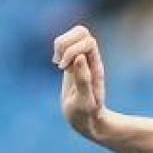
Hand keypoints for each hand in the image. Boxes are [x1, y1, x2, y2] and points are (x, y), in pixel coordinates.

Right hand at [53, 25, 109, 142]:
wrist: (86, 120)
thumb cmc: (87, 114)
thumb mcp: (84, 102)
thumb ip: (83, 80)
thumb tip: (79, 57)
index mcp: (95, 66)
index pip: (88, 41)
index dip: (73, 50)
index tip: (64, 69)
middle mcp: (90, 59)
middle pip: (81, 31)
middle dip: (65, 42)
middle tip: (59, 62)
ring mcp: (81, 60)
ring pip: (73, 34)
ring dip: (60, 44)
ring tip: (57, 62)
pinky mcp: (72, 63)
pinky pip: (66, 44)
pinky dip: (58, 49)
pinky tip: (57, 64)